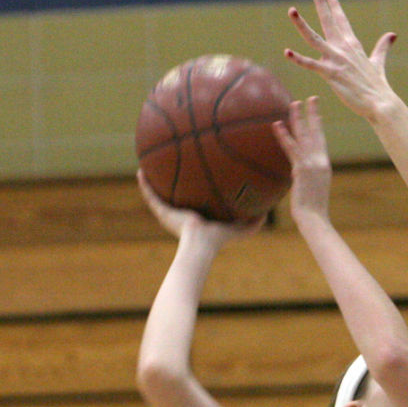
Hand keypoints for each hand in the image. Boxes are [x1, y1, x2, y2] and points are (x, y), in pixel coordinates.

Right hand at [136, 171, 263, 249]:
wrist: (200, 245)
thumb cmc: (219, 239)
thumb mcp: (239, 229)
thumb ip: (253, 222)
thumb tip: (268, 211)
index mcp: (199, 217)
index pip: (198, 199)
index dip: (197, 188)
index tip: (198, 172)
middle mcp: (182, 214)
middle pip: (176, 193)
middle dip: (175, 180)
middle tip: (173, 161)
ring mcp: (170, 214)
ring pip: (159, 193)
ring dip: (154, 179)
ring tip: (150, 161)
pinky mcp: (161, 213)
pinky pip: (150, 195)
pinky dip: (144, 185)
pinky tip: (139, 170)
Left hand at [272, 96, 331, 223]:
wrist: (314, 218)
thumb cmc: (312, 209)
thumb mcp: (311, 188)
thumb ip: (305, 175)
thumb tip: (298, 171)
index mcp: (324, 165)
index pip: (321, 140)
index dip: (318, 125)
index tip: (315, 111)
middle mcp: (321, 161)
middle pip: (317, 133)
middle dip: (313, 114)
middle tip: (311, 99)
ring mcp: (313, 164)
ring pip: (305, 136)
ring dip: (299, 118)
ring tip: (294, 103)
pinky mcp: (303, 169)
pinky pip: (292, 149)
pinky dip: (284, 136)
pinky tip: (277, 124)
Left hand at [284, 0, 397, 120]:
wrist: (381, 104)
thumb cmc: (378, 86)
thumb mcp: (378, 62)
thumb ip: (382, 47)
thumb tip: (392, 35)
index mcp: (352, 45)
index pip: (341, 20)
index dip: (335, 5)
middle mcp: (343, 48)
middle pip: (328, 20)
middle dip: (321, 2)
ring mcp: (336, 60)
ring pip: (314, 38)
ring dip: (301, 24)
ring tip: (291, 10)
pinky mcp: (331, 74)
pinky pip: (311, 65)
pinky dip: (298, 59)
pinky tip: (287, 52)